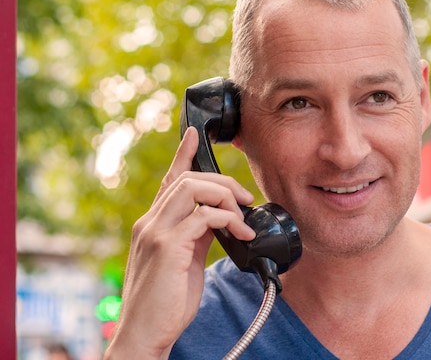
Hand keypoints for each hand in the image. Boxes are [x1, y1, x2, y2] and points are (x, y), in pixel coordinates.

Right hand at [104, 127, 255, 358]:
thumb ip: (195, 236)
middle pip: (187, 179)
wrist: (145, 334)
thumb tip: (219, 220)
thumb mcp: (183, 261)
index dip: (183, 155)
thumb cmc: (165, 301)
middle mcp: (150, 222)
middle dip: (223, 181)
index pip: (169, 181)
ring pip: (192, 189)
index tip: (193, 135)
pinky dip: (228, 220)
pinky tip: (241, 235)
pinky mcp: (167, 247)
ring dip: (225, 196)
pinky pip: (203, 217)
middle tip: (246, 199)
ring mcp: (156, 233)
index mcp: (153, 224)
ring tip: (243, 217)